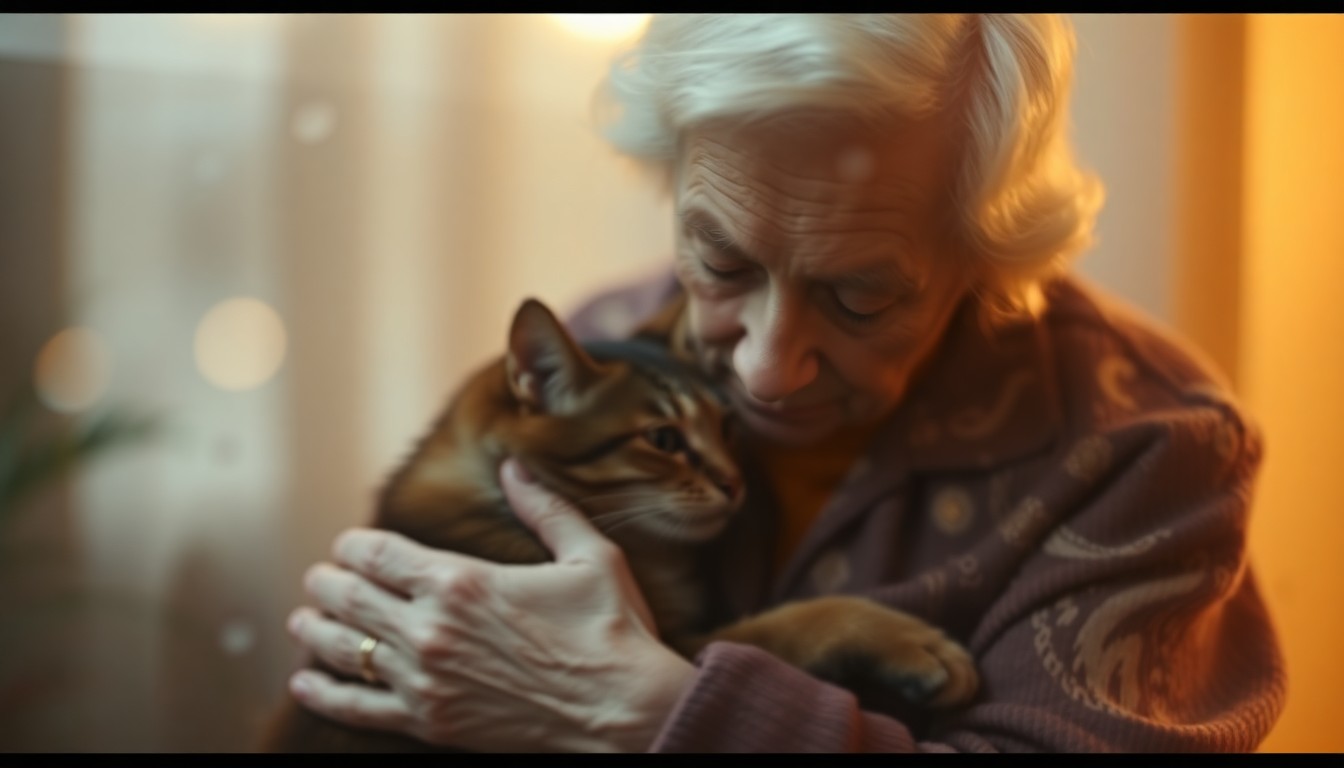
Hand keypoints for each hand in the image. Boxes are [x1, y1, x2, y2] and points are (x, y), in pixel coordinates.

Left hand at [285, 459, 695, 751]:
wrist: (624, 711)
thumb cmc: (613, 630)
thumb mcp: (589, 555)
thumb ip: (545, 508)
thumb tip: (515, 466)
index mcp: (462, 580)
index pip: (379, 553)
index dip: (353, 545)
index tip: (347, 544)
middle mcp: (431, 628)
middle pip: (351, 598)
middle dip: (326, 583)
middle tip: (316, 579)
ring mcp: (425, 679)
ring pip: (343, 650)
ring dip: (314, 630)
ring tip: (301, 620)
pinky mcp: (431, 722)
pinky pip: (358, 707)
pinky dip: (324, 694)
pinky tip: (305, 683)